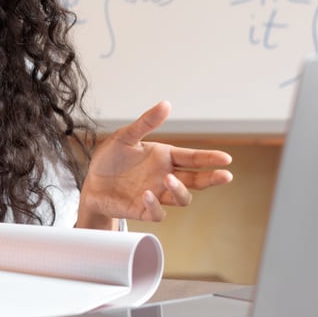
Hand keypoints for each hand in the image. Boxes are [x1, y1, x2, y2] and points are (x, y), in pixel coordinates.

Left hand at [77, 101, 232, 227]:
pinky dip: (155, 205)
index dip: (210, 159)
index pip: (193, 158)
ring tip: (169, 179)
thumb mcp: (126, 137)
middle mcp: (165, 177)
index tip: (226, 159)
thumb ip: (146, 123)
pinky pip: (157, 212)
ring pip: (181, 198)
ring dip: (179, 190)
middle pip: (196, 180)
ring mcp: (157, 195)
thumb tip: (166, 104)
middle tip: (225, 175)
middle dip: (211, 178)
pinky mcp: (143, 210)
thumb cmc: (110, 159)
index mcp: (165, 158)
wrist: (91, 182)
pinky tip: (147, 194)